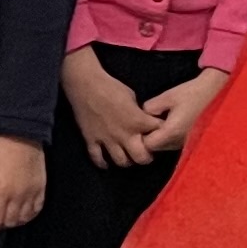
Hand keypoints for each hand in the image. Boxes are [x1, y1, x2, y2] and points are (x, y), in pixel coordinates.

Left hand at [0, 134, 45, 236]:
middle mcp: (18, 195)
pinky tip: (21, 213)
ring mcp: (31, 193)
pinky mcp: (41, 188)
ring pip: (23, 219)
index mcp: (0, 190)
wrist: (23, 131)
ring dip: (13, 222)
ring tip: (5, 217)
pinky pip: (36, 210)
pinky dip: (28, 216)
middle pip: (9, 222)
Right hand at [61, 48, 160, 168]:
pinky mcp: (92, 140)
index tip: (159, 135)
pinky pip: (98, 158)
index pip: (158, 134)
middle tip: (145, 152)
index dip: (161, 135)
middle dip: (146, 157)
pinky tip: (106, 162)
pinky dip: (103, 162)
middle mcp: (124, 134)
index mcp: (138, 121)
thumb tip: (142, 120)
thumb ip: (138, 113)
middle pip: (141, 158)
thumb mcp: (132, 96)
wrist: (85, 84)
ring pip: (121, 162)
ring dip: (127, 161)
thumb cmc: (110, 86)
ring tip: (128, 157)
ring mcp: (107, 139)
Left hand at [134, 65, 227, 155]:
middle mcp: (179, 142)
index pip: (147, 145)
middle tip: (151, 121)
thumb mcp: (167, 96)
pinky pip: (175, 144)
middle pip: (156, 149)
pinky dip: (170, 137)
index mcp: (171, 132)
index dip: (142, 135)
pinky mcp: (193, 142)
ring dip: (161, 137)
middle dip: (150, 137)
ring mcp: (187, 144)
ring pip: (165, 147)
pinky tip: (173, 122)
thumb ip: (150, 108)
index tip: (142, 124)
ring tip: (163, 120)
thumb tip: (141, 116)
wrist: (216, 93)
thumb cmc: (192, 93)